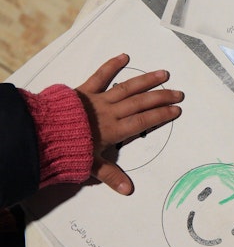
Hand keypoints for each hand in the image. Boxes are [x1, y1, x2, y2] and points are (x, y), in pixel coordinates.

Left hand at [75, 54, 183, 194]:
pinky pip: (100, 76)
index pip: (143, 121)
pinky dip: (111, 65)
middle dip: (161, 98)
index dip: (161, 115)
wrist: (42, 133)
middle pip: (141, 103)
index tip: (176, 110)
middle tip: (178, 93)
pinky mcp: (84, 90)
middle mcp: (110, 112)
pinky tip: (124, 56)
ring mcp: (98, 99)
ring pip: (127, 88)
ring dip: (146, 80)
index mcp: (114, 130)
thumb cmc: (67, 149)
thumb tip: (128, 190)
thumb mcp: (90, 166)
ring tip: (163, 74)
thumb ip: (111, 176)